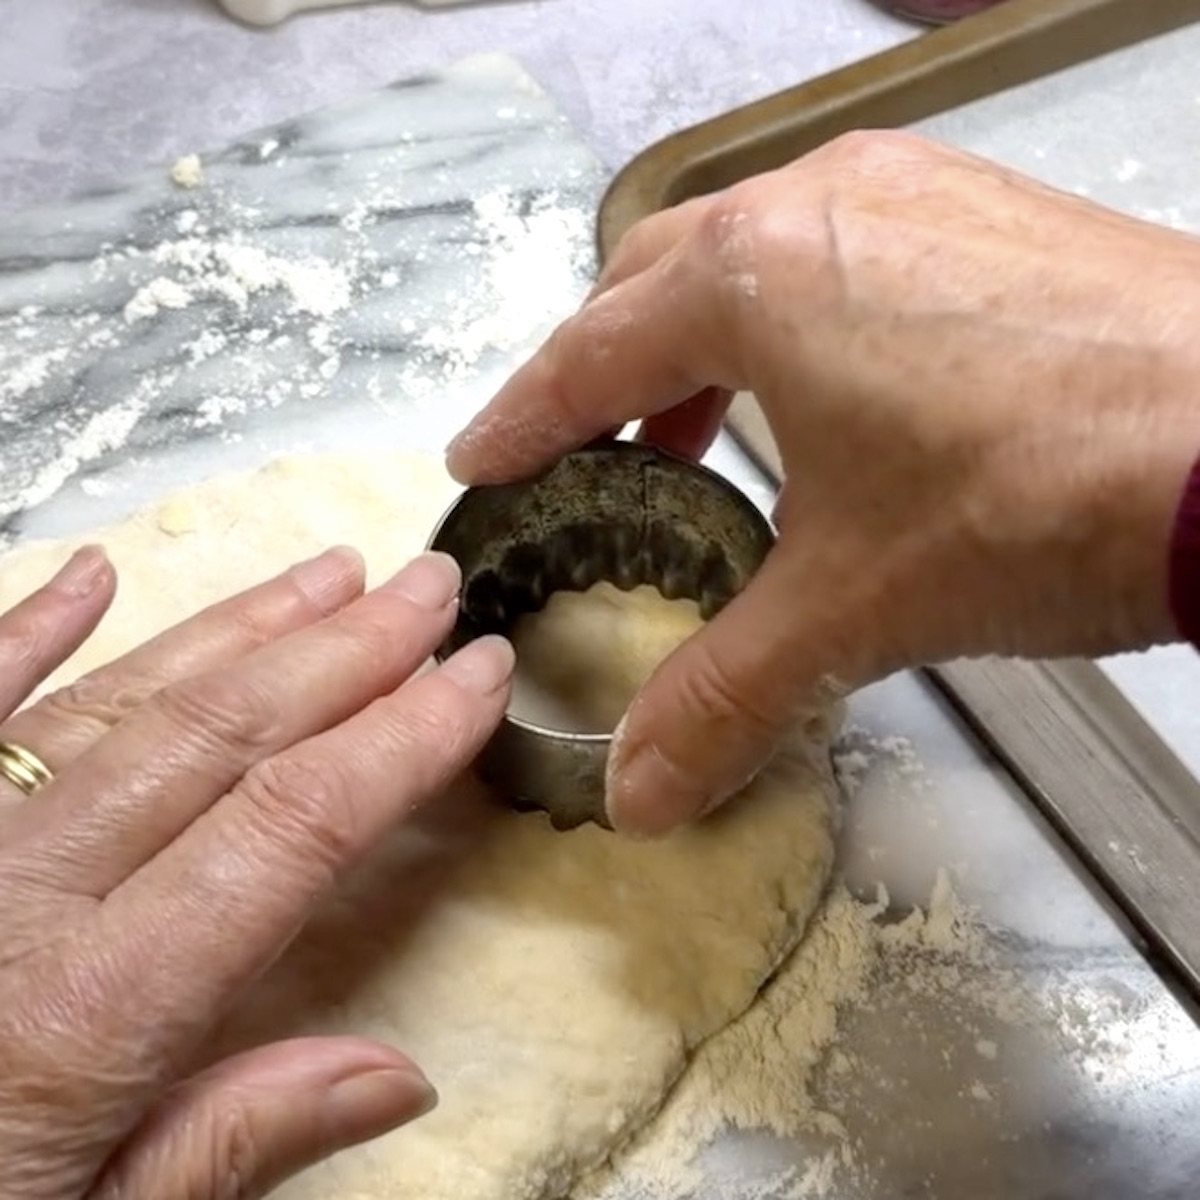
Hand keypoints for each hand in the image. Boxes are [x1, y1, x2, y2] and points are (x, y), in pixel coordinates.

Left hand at [0, 544, 511, 1197]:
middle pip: (216, 736)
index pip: (288, 827)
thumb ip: (228, 1148)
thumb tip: (400, 1076)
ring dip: (236, 626)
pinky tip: (96, 576)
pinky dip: (24, 634)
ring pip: (117, 702)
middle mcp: (15, 897)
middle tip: (429, 585)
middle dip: (343, 652)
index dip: (399, 739)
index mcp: (82, 1010)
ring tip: (331, 571)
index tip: (476, 674)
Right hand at [446, 130, 1199, 835]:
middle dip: (601, 368)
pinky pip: (837, 252)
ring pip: (751, 253)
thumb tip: (640, 788)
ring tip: (683, 431)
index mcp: (755, 275)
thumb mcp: (855, 601)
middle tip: (575, 447)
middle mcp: (820, 205)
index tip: (484, 456)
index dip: (526, 415)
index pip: (592, 351)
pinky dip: (789, 320)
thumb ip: (725, 693)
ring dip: (698, 341)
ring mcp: (910, 195)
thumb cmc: (1048, 492)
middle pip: (657, 281)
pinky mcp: (984, 214)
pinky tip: (814, 396)